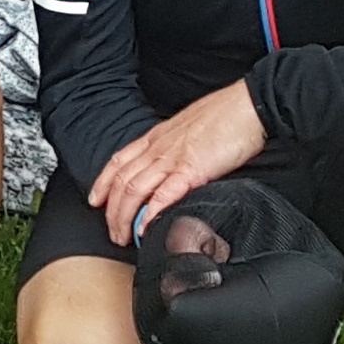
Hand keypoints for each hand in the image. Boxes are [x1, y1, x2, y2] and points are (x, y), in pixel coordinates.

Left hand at [90, 79, 265, 244]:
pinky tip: (146, 229)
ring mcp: (173, 158)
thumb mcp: (188, 130)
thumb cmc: (224, 116)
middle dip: (112, 210)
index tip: (95, 200)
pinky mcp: (192, 170)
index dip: (103, 183)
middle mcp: (159, 148)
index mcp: (157, 137)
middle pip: (122, 181)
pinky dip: (151, 214)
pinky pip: (164, 194)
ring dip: (125, 217)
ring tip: (123, 237)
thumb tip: (171, 168)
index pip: (119, 161)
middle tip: (112, 231)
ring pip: (135, 189)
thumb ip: (175, 148)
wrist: (247, 106)